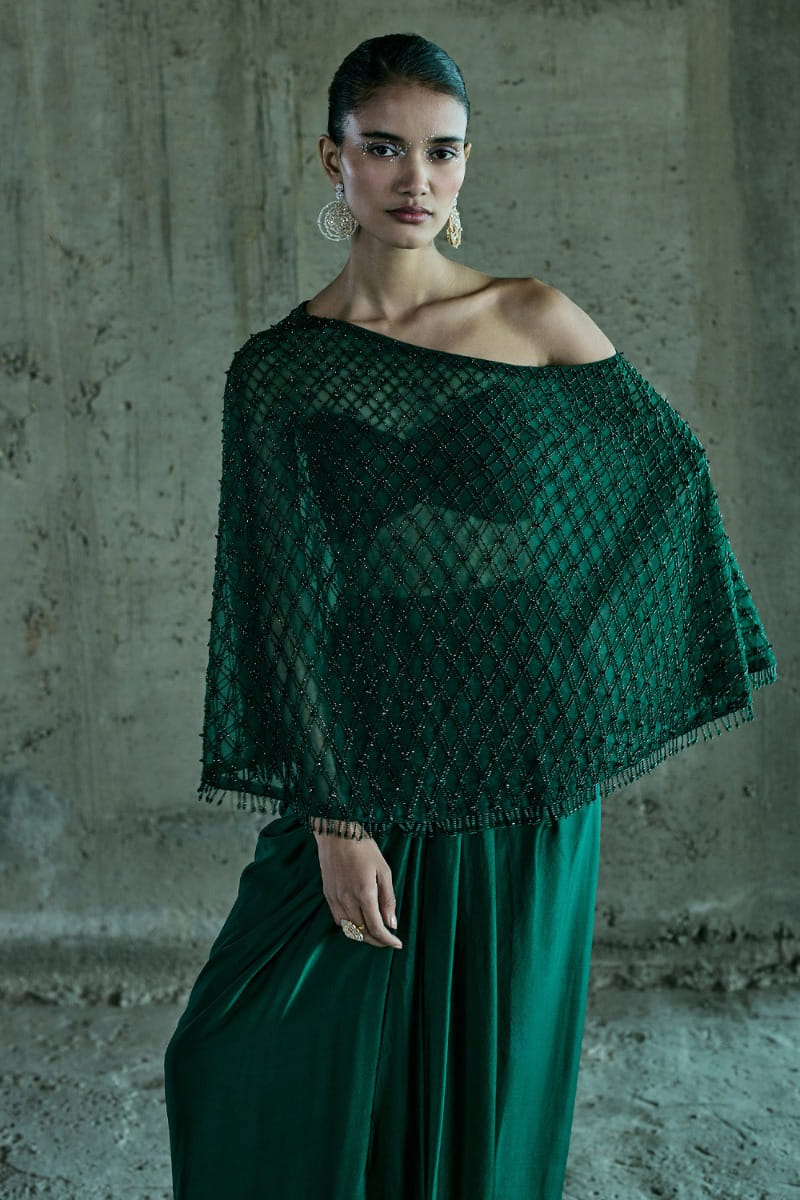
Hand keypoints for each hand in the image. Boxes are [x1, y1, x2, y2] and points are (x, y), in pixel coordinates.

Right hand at [313, 825, 402, 949]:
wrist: (336, 833)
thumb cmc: (363, 847)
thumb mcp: (384, 870)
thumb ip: (388, 899)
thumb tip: (392, 924)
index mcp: (364, 893)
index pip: (376, 927)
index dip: (388, 940)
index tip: (397, 944)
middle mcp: (347, 900)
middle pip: (362, 932)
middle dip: (377, 940)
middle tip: (389, 940)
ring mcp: (335, 899)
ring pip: (349, 930)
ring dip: (363, 935)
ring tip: (375, 932)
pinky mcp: (327, 896)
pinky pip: (338, 920)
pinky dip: (350, 927)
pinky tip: (358, 921)